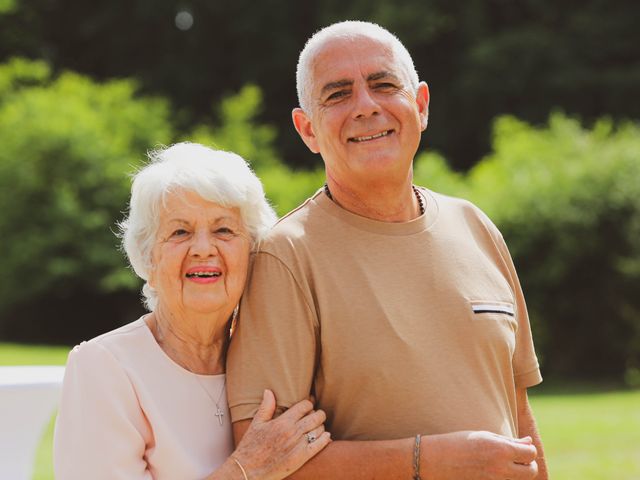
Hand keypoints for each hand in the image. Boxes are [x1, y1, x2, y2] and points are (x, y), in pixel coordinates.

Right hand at [231, 390, 330, 479]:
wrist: (249, 470)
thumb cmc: (251, 447)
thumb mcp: (257, 424)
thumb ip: (266, 407)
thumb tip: (268, 391)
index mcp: (282, 422)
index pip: (304, 406)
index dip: (308, 404)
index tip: (308, 406)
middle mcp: (292, 432)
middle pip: (315, 416)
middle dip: (318, 413)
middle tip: (318, 414)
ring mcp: (298, 445)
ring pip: (319, 429)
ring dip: (321, 425)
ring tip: (319, 425)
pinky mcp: (302, 458)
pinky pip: (319, 445)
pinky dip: (325, 439)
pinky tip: (326, 436)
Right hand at [423, 430, 537, 479]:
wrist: (437, 460)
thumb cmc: (459, 443)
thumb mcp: (485, 436)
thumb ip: (509, 441)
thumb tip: (529, 441)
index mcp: (501, 450)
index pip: (531, 453)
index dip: (528, 450)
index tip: (521, 448)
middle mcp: (501, 468)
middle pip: (531, 472)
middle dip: (528, 465)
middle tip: (517, 459)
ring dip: (518, 474)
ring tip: (504, 466)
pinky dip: (505, 479)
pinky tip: (494, 472)